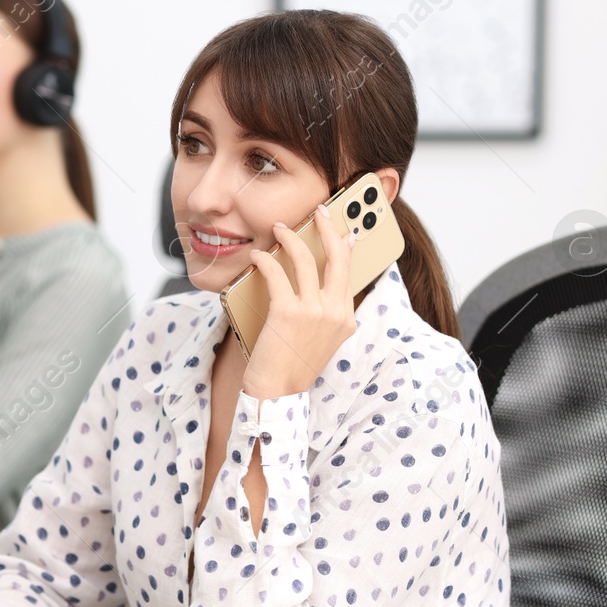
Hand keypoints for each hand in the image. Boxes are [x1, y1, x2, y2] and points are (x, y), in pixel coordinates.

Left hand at [239, 201, 357, 399]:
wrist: (276, 395)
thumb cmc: (290, 370)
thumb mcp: (318, 342)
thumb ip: (323, 316)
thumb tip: (313, 288)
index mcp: (346, 319)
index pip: (349, 274)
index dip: (345, 248)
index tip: (343, 231)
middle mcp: (336, 312)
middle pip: (338, 257)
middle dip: (329, 228)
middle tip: (320, 211)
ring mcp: (314, 311)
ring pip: (307, 259)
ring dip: (291, 238)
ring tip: (279, 227)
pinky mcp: (289, 312)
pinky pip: (277, 274)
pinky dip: (265, 260)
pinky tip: (257, 255)